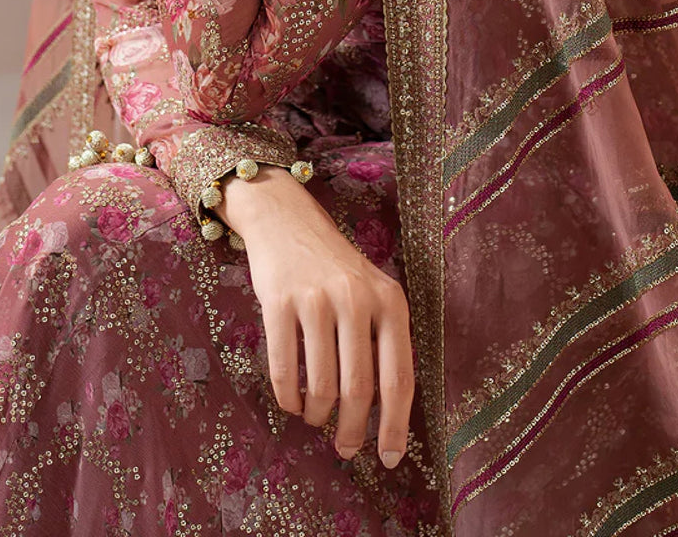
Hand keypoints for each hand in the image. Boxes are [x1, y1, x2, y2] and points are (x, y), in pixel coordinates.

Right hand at [221, 166, 414, 467]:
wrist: (288, 220)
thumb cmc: (336, 270)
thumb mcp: (374, 294)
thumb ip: (384, 343)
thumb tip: (387, 416)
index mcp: (390, 301)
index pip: (399, 378)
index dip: (395, 425)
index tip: (390, 457)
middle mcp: (356, 299)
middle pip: (359, 390)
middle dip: (353, 431)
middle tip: (347, 448)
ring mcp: (316, 300)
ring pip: (322, 386)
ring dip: (318, 414)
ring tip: (316, 417)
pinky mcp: (279, 302)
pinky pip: (284, 369)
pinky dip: (288, 398)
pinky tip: (292, 402)